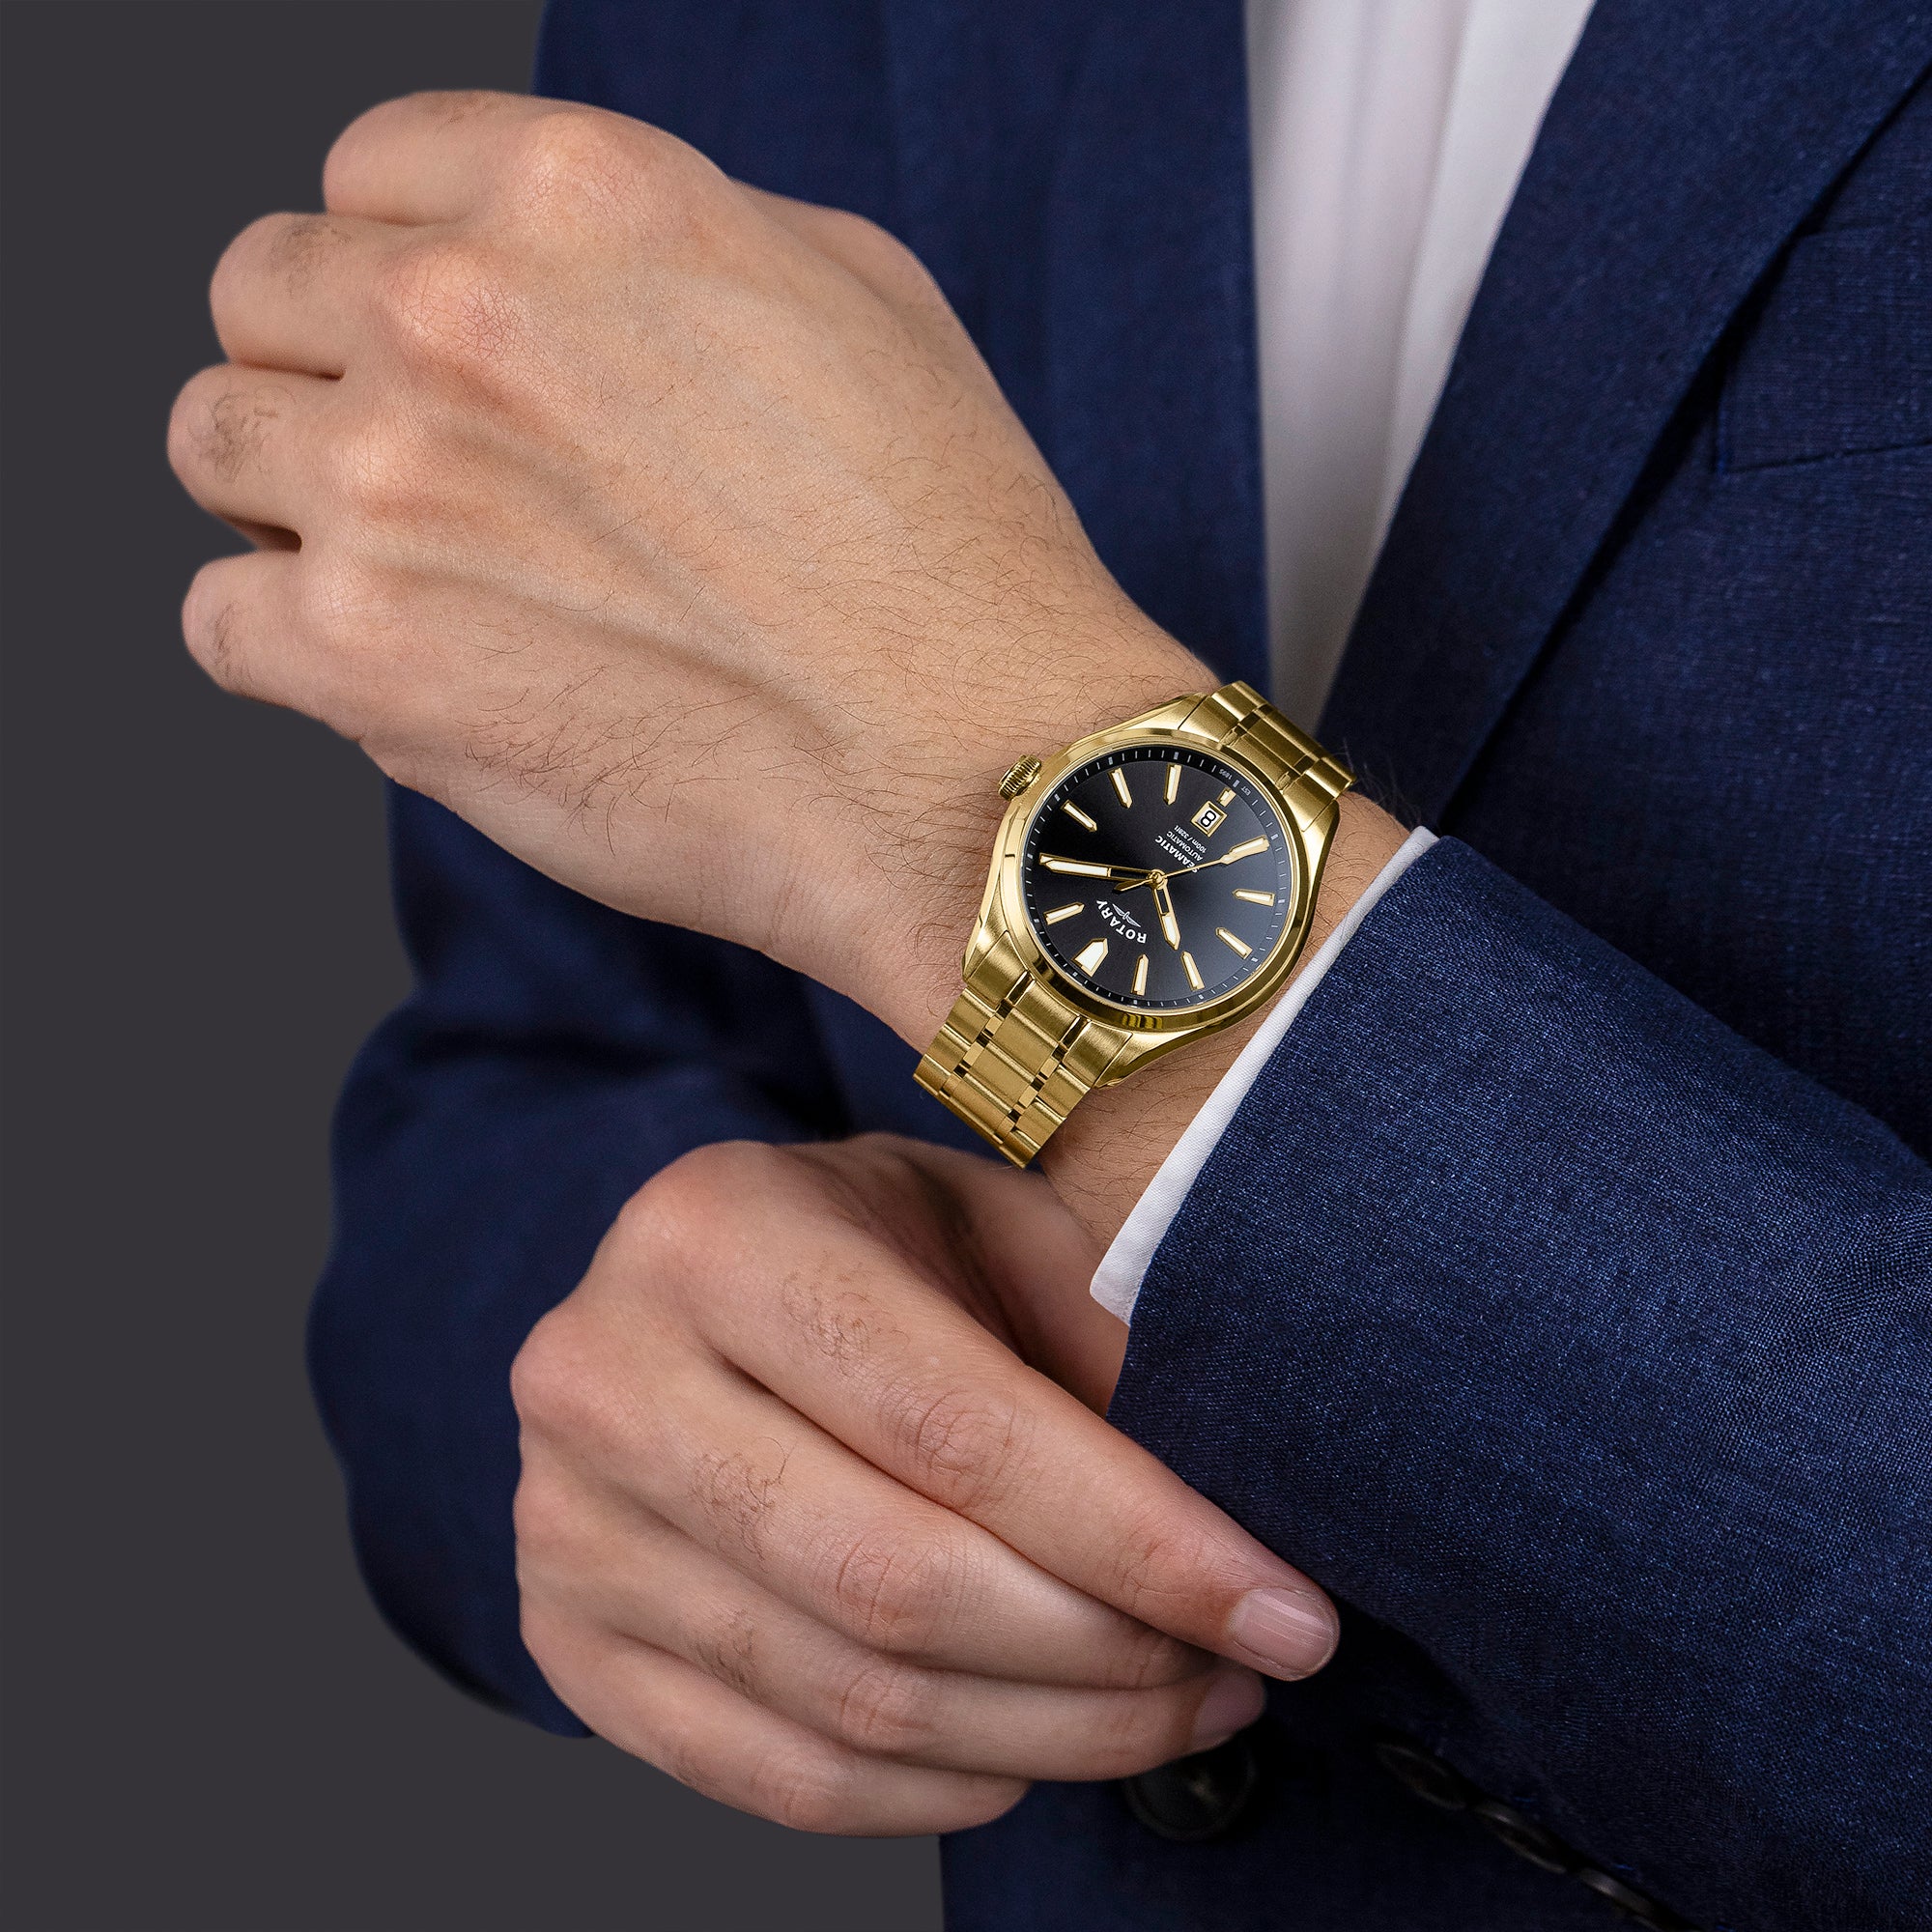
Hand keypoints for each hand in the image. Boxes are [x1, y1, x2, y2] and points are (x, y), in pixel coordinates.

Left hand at [166, 90, 1204, 1049]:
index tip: (442, 354)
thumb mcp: (857, 306)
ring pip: (214, 446)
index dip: (400, 270)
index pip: (363, 175)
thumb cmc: (952, 565)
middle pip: (263, 294)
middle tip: (430, 475)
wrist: (978, 780)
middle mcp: (461, 312)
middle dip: (330, 375)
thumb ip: (670, 247)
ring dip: (295, 503)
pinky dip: (290, 647)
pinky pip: (220, 619)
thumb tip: (564, 276)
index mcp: (582, 200)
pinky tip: (406, 674)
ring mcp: (394, 483)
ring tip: (420, 579)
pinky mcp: (362, 656)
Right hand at [511, 1135, 1339, 1833]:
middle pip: (896, 1582)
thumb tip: (1247, 1511)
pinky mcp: (569, 1646)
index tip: (1285, 1610)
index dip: (1141, 1539)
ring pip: (851, 1703)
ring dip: (1053, 1736)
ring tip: (1176, 1705)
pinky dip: (939, 1794)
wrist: (691, 1298)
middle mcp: (605, 1378)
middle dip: (1110, 1654)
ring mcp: (567, 1527)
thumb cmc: (870, 1247)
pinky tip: (1036, 1747)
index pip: (956, 1425)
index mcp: (715, 1233)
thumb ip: (1100, 1332)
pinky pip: (780, 1781)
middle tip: (1238, 1670)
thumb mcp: (989, 1224)